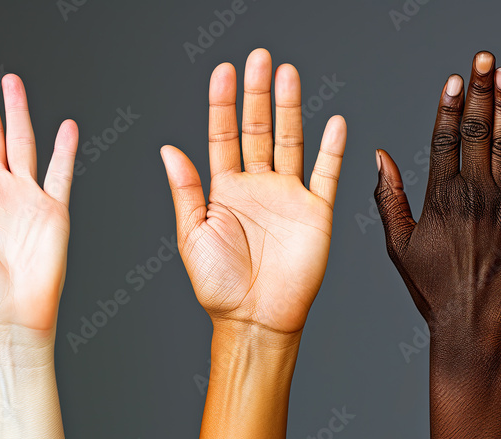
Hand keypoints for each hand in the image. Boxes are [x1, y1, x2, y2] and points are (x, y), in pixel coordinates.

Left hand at [161, 48, 346, 334]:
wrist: (256, 319)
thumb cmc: (219, 286)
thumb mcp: (192, 234)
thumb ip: (186, 190)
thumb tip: (168, 148)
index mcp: (225, 189)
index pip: (223, 134)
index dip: (222, 103)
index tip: (223, 70)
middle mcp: (258, 186)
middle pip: (258, 129)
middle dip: (257, 93)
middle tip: (259, 58)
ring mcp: (288, 196)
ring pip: (290, 141)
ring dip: (289, 108)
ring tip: (287, 75)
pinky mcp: (316, 212)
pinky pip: (325, 174)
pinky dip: (331, 149)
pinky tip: (333, 122)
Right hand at [374, 51, 500, 340]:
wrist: (474, 324)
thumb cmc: (432, 288)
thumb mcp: (399, 246)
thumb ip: (389, 198)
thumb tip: (380, 156)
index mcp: (441, 198)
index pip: (446, 138)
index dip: (452, 105)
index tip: (456, 78)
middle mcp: (475, 195)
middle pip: (479, 131)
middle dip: (482, 90)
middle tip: (486, 57)